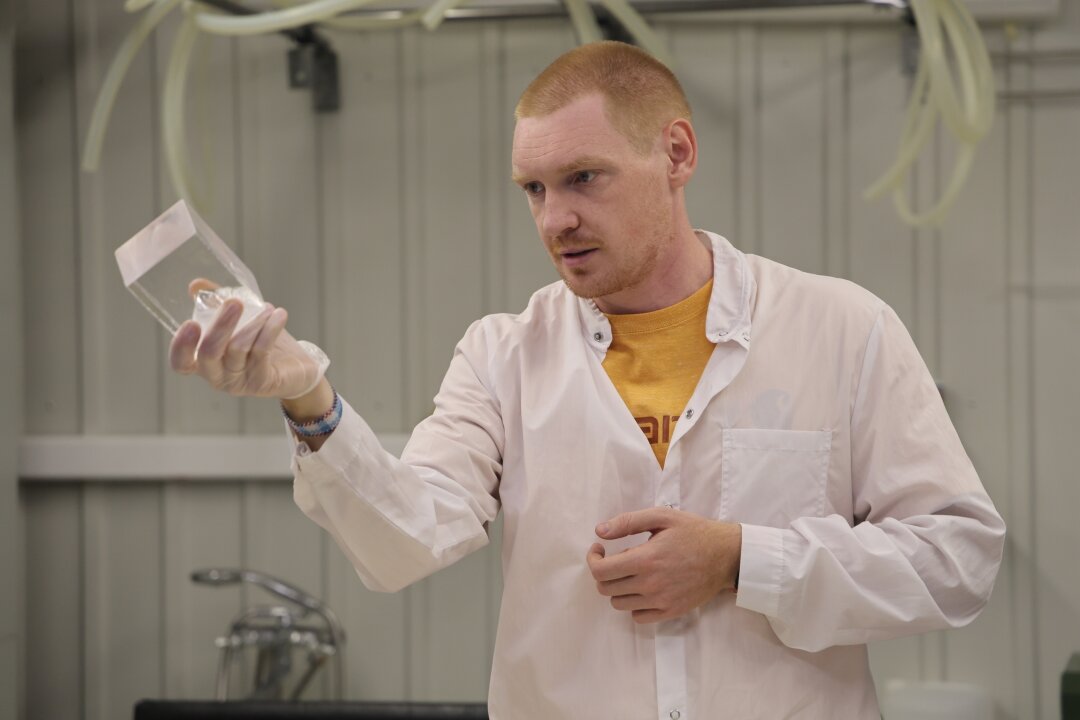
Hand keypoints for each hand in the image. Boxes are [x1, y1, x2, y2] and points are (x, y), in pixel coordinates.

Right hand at [170, 279, 324, 399]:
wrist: (294, 367)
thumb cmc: (261, 344)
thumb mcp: (237, 321)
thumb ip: (215, 303)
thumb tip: (196, 285)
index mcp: (204, 363)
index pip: (181, 363)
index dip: (181, 346)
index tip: (190, 323)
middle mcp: (217, 376)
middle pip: (209, 354)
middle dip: (220, 325)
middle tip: (234, 303)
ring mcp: (239, 382)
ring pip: (238, 349)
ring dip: (253, 323)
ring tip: (267, 307)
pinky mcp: (262, 382)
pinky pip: (261, 352)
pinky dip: (270, 329)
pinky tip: (279, 315)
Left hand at [586, 507, 741, 623]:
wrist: (725, 556)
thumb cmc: (693, 532)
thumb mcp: (661, 517)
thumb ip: (628, 522)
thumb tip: (600, 530)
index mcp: (645, 559)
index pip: (601, 571)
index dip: (593, 560)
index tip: (600, 549)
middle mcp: (650, 584)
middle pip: (606, 588)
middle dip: (603, 572)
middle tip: (613, 559)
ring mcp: (660, 601)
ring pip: (619, 604)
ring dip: (617, 588)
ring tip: (629, 573)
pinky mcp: (670, 612)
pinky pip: (638, 617)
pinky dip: (633, 604)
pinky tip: (642, 589)